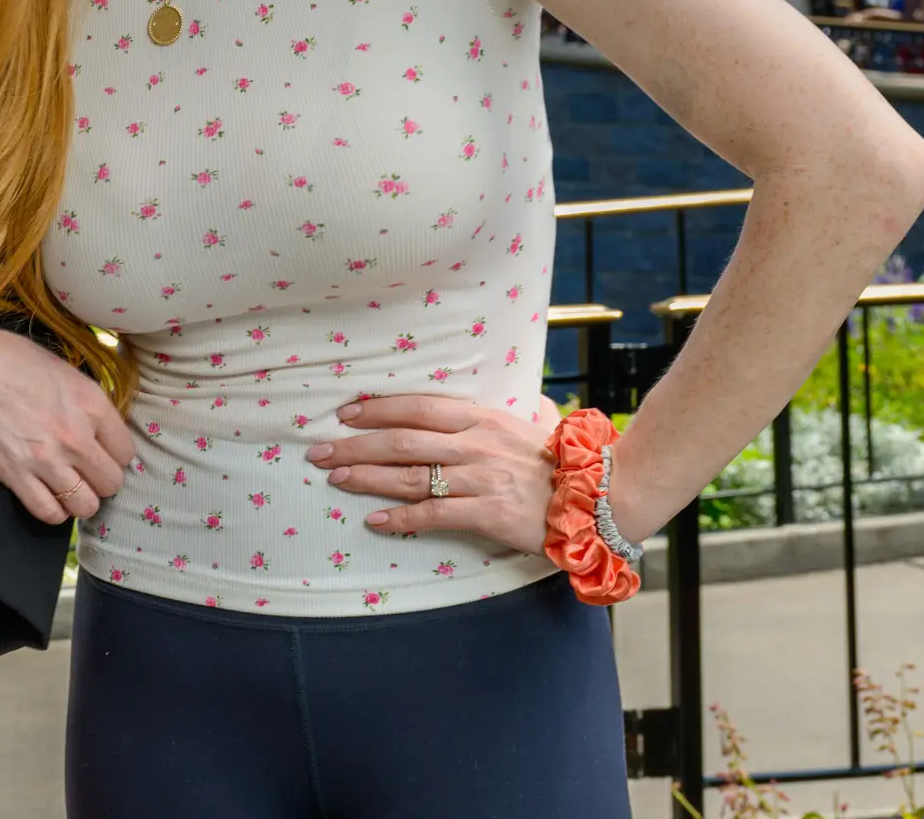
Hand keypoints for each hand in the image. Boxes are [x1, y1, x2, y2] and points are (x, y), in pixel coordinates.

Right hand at [0, 319, 130, 525]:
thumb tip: (98, 426)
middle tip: (85, 471)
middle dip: (101, 480)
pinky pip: (50, 514)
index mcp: (90, 403)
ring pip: (87, 506)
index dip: (115, 454)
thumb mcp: (59, 368)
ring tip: (68, 487)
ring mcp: (45, 461)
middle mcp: (75, 436)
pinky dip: (53, 511)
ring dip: (80, 500)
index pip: (126, 451)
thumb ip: (84, 401)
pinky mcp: (15, 476)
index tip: (102, 452)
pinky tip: (47, 496)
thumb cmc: (6, 357)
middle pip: (112, 483)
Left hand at [305, 394, 565, 556]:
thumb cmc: (569, 463)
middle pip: (402, 440)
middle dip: (355, 444)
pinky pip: (434, 515)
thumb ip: (518, 412)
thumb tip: (523, 402)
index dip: (377, 408)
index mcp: (483, 418)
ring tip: (334, 478)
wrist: (603, 497)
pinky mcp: (488, 513)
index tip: (344, 412)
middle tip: (319, 450)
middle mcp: (475, 444)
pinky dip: (400, 518)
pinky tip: (375, 521)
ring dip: (366, 477)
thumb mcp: (539, 425)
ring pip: (410, 475)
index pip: (418, 407)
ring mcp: (480, 479)